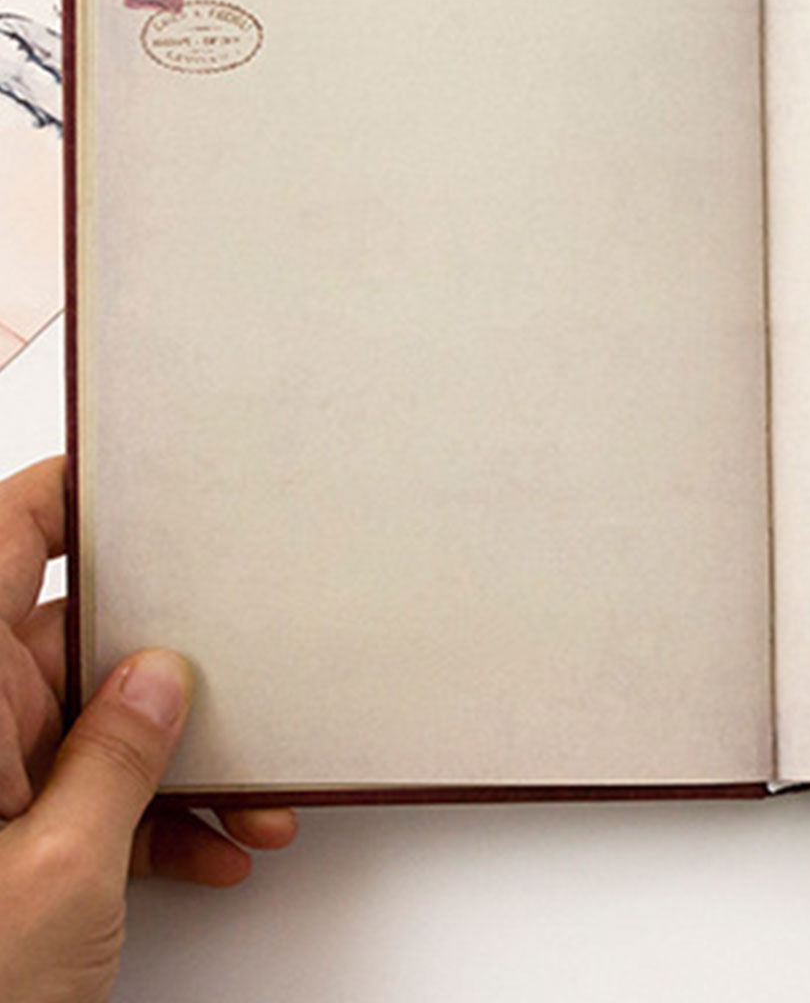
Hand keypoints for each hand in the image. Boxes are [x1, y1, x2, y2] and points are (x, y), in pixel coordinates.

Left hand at [0, 456, 296, 1002]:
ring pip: (103, 728)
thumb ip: (119, 761)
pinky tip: (213, 847)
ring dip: (186, 763)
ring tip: (253, 801)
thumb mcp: (54, 877)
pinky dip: (159, 820)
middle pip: (81, 641)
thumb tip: (161, 679)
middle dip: (177, 666)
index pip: (8, 538)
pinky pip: (95, 796)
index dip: (69, 491)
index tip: (141, 466)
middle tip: (246, 660)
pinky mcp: (8, 837)